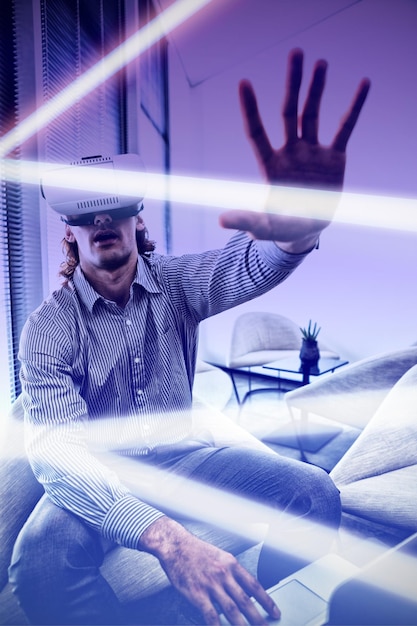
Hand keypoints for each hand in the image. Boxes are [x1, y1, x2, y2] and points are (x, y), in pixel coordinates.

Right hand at [140, 517, 279, 624]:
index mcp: (231, 564)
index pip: (254, 585)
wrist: (175, 545)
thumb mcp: (219, 555)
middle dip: (258, 618)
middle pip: (245, 601)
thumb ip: (231, 572)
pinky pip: (210, 614)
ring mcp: (210, 584)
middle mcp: (223, 574)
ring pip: (231, 609)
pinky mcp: (196, 593)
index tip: (275, 612)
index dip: (267, 600)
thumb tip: (244, 589)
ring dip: (242, 625)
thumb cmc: (196, 550)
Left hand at [220, 48, 369, 251]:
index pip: (257, 133)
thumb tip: (222, 221)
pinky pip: (345, 128)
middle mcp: (290, 152)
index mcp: (271, 165)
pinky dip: (353, 107)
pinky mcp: (333, 157)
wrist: (306, 229)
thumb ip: (246, 220)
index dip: (251, 110)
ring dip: (317, 89)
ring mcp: (312, 152)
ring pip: (313, 114)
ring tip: (320, 62)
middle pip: (288, 112)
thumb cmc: (281, 228)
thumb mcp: (263, 226)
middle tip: (295, 54)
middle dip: (292, 84)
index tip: (243, 82)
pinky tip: (361, 85)